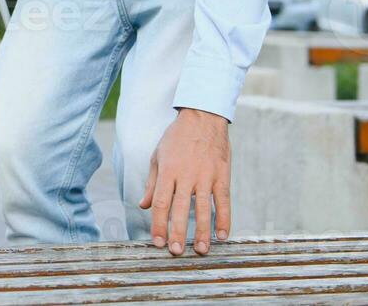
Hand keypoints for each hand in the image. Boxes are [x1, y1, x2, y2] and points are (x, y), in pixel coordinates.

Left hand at [141, 107, 230, 255]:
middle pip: (180, 209)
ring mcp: (206, 175)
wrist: (202, 116)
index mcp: (168, 171)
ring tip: (201, 250)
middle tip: (176, 252)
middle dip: (177, 232)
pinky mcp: (222, 175)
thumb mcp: (158, 156)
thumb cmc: (177, 137)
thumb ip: (152, 183)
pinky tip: (222, 235)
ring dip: (202, 231)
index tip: (158, 242)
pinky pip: (224, 201)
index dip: (159, 224)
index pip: (161, 203)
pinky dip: (224, 218)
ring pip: (204, 208)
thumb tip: (143, 205)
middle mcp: (186, 175)